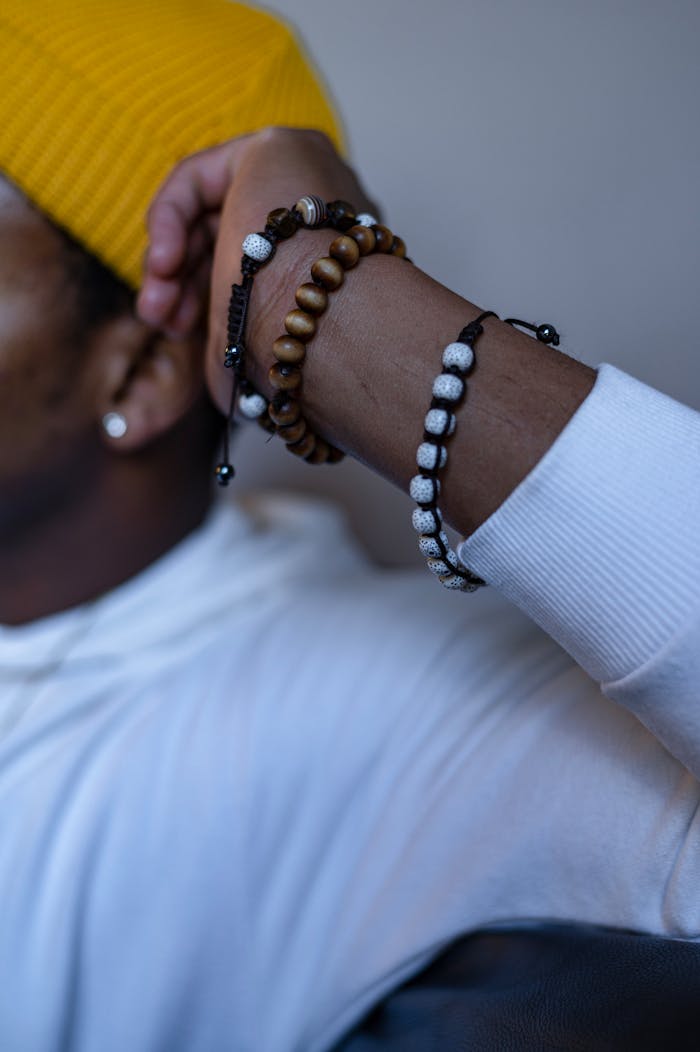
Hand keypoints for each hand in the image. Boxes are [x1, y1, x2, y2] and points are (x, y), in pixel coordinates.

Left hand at [138, 127, 375, 411]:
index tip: (180, 333)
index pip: (249, 267)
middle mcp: (324, 220)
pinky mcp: (277, 149)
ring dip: (169, 264)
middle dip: (181, 284)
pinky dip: (169, 221)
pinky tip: (164, 264)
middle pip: (227, 238)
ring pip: (210, 213)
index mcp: (328, 265)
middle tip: (160, 321)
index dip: (202, 299)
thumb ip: (238, 350)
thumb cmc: (298, 350)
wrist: (321, 325)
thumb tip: (224, 393)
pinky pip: (200, 179)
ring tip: (156, 307)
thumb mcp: (256, 350)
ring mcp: (307, 179)